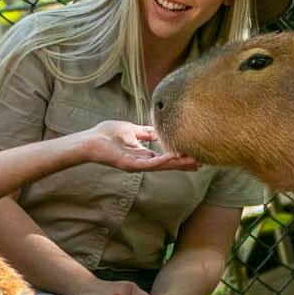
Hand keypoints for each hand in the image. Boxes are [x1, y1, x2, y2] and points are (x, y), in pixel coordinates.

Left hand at [78, 120, 198, 172]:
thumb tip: (159, 129)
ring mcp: (137, 164)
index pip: (165, 156)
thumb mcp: (131, 130)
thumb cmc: (106, 135)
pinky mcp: (131, 165)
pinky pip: (150, 163)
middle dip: (184, 163)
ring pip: (162, 165)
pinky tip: (175, 157)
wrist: (90, 141)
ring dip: (178, 164)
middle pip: (168, 164)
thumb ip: (146, 132)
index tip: (196, 154)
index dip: (180, 156)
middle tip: (203, 162)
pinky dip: (163, 160)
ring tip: (195, 162)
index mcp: (143, 154)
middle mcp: (143, 162)